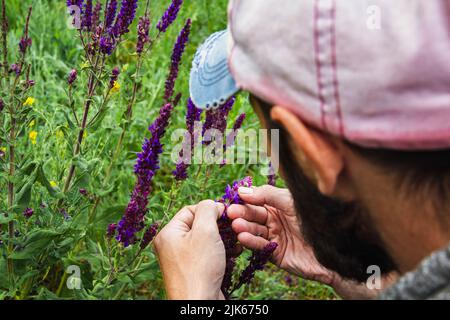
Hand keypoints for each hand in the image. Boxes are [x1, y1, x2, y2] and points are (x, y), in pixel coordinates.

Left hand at [154, 200, 225, 299]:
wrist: (199, 305)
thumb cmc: (200, 268)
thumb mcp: (205, 231)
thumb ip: (208, 210)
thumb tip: (213, 204)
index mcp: (168, 233)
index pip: (190, 210)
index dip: (210, 209)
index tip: (227, 215)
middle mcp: (171, 245)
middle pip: (199, 225)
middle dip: (218, 226)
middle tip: (233, 229)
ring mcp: (181, 260)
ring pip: (205, 240)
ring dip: (222, 239)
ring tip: (235, 243)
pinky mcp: (193, 271)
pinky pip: (207, 254)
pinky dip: (220, 252)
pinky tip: (233, 254)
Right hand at [228, 185, 396, 298]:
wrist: (333, 248)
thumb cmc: (314, 219)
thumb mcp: (289, 201)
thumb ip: (267, 194)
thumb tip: (242, 190)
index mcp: (277, 205)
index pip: (256, 200)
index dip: (245, 199)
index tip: (233, 197)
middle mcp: (274, 220)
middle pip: (253, 215)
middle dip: (241, 213)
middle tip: (231, 212)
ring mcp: (274, 236)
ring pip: (254, 230)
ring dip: (244, 227)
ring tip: (236, 225)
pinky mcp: (274, 253)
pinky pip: (260, 245)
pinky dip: (251, 241)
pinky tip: (243, 237)